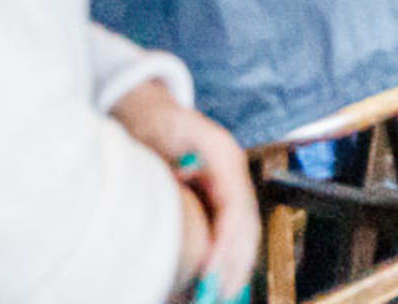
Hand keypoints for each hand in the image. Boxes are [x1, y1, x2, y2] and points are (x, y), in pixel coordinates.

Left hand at [111, 82, 252, 302]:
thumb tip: (183, 186)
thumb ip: (170, 163)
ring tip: (218, 296)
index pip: (235, 209)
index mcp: (224, 157)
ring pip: (243, 232)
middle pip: (246, 225)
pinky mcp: (218, 199)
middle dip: (234, 265)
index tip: (210, 276)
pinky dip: (225, 259)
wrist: (151, 112)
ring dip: (233, 267)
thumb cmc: (152, 125)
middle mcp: (233, 174)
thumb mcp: (158, 136)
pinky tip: (211, 282)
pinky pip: (230, 233)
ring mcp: (229, 186)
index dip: (226, 245)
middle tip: (216, 296)